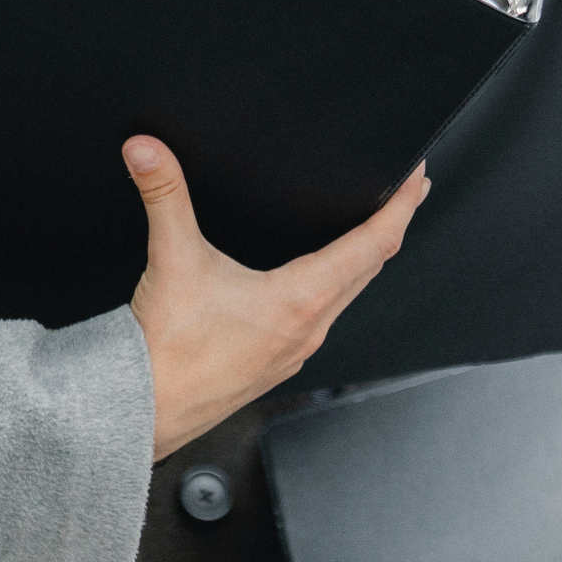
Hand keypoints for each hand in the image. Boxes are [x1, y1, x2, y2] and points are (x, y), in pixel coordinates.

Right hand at [126, 136, 428, 461]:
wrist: (146, 410)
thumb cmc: (166, 354)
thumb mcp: (172, 260)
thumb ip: (163, 194)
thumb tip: (146, 151)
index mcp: (299, 299)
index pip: (372, 244)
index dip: (399, 207)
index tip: (415, 181)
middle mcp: (308, 328)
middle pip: (370, 269)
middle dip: (392, 226)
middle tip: (408, 194)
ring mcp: (296, 349)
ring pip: (348, 296)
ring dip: (366, 261)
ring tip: (373, 232)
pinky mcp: (278, 362)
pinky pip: (324, 319)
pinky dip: (337, 289)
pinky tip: (320, 282)